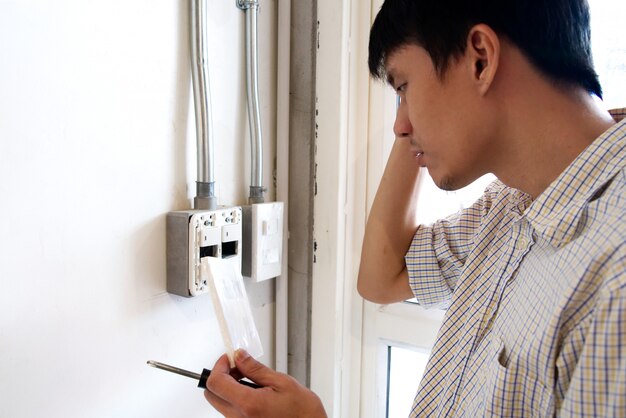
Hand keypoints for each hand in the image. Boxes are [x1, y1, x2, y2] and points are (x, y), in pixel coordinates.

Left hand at [204, 350, 327, 417]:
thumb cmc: (302, 411)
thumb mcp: (281, 382)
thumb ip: (255, 369)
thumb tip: (239, 356)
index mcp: (248, 404)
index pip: (216, 382)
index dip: (220, 366)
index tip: (230, 358)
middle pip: (211, 394)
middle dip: (220, 375)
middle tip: (237, 366)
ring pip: (219, 402)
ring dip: (227, 386)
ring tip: (248, 378)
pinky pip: (229, 410)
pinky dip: (234, 396)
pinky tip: (252, 391)